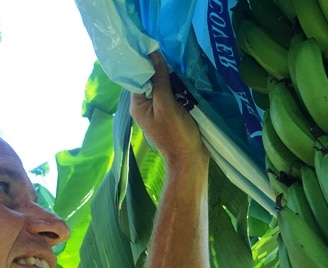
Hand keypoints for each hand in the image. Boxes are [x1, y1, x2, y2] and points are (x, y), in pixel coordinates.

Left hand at [129, 52, 207, 169]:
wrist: (190, 159)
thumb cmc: (176, 133)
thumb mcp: (167, 103)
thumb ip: (159, 79)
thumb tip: (153, 54)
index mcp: (138, 104)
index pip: (137, 76)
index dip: (145, 62)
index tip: (156, 47)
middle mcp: (145, 106)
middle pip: (150, 79)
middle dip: (160, 69)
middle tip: (172, 56)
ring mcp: (158, 109)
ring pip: (162, 85)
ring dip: (172, 77)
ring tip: (181, 66)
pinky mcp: (171, 112)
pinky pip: (172, 94)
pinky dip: (178, 87)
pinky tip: (186, 80)